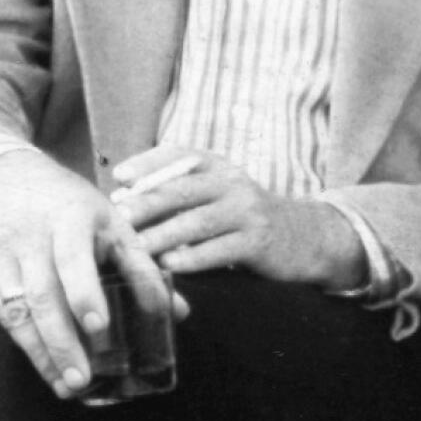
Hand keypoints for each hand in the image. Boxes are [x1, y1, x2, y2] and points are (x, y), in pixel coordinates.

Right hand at [0, 149, 186, 397]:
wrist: (5, 177)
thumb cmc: (70, 206)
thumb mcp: (109, 221)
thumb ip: (141, 266)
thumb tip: (178, 313)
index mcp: (70, 216)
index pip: (73, 257)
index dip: (84, 292)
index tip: (98, 326)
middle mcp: (31, 234)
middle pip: (42, 293)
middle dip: (61, 340)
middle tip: (82, 380)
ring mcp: (3, 252)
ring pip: (17, 309)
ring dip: (42, 352)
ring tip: (67, 386)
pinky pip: (2, 312)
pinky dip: (25, 343)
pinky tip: (46, 366)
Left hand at [112, 146, 365, 287]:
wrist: (302, 236)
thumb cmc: (242, 215)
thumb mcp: (215, 192)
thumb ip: (177, 190)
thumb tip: (122, 195)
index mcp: (217, 165)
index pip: (179, 155)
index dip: (148, 163)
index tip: (119, 176)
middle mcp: (232, 182)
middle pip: (185, 189)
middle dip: (149, 202)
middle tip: (120, 216)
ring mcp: (248, 211)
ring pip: (199, 221)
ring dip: (165, 234)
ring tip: (138, 246)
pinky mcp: (259, 242)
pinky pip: (221, 250)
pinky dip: (193, 258)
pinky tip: (171, 266)